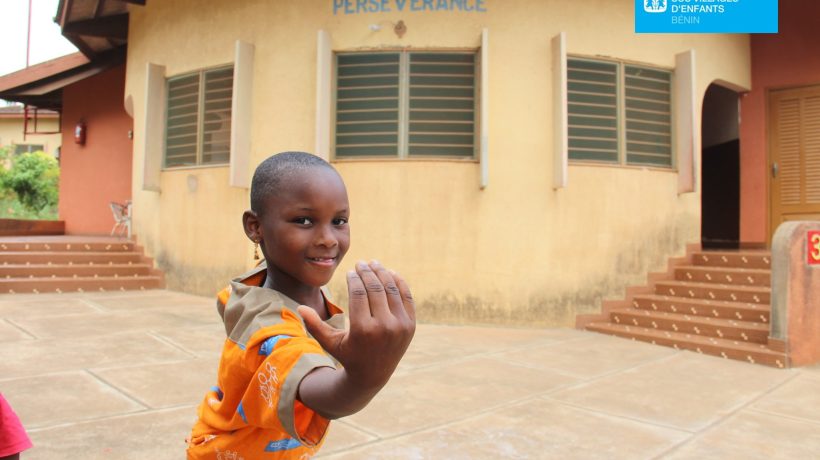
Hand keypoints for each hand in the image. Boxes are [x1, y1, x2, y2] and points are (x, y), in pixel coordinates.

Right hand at [297, 260, 415, 413]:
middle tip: (361, 263)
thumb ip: (314, 325)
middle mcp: (384, 327)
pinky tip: (390, 273)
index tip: (350, 271)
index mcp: (362, 330)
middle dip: (367, 272)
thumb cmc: (347, 355)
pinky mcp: (410, 325)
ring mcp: (400, 326)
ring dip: (383, 273)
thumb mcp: (329, 342)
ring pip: (391, 290)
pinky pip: (406, 297)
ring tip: (374, 264)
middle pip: (375, 288)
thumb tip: (300, 307)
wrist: (373, 374)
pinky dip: (399, 283)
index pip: (358, 293)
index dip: (354, 279)